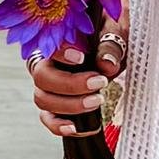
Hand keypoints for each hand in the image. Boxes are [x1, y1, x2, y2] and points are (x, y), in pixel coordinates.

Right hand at [29, 3, 125, 132]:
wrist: (111, 44)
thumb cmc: (109, 33)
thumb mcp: (115, 31)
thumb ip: (111, 45)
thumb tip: (106, 64)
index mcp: (56, 39)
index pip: (47, 46)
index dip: (60, 54)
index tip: (82, 58)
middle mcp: (46, 62)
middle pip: (42, 77)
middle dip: (70, 84)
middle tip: (99, 83)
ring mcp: (48, 85)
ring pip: (43, 99)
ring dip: (69, 105)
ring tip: (97, 101)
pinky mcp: (54, 104)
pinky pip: (47, 117)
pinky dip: (58, 125)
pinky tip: (75, 128)